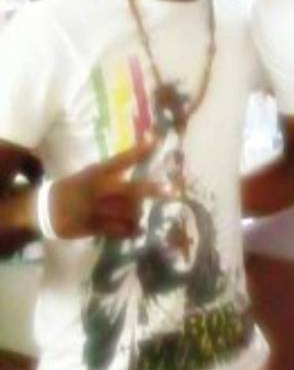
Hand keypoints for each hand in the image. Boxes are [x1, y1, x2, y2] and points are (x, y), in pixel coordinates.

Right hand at [47, 138, 167, 239]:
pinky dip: (132, 231)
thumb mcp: (90, 174)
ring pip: (129, 212)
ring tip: (137, 215)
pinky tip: (138, 230)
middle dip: (153, 189)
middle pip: (131, 189)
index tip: (156, 139)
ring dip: (138, 213)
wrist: (43, 208)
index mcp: (97, 173)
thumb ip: (113, 172)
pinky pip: (119, 230)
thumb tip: (140, 165)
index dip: (139, 150)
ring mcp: (96, 209)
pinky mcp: (92, 227)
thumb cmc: (73, 188)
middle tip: (174, 190)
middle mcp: (99, 190)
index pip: (121, 159)